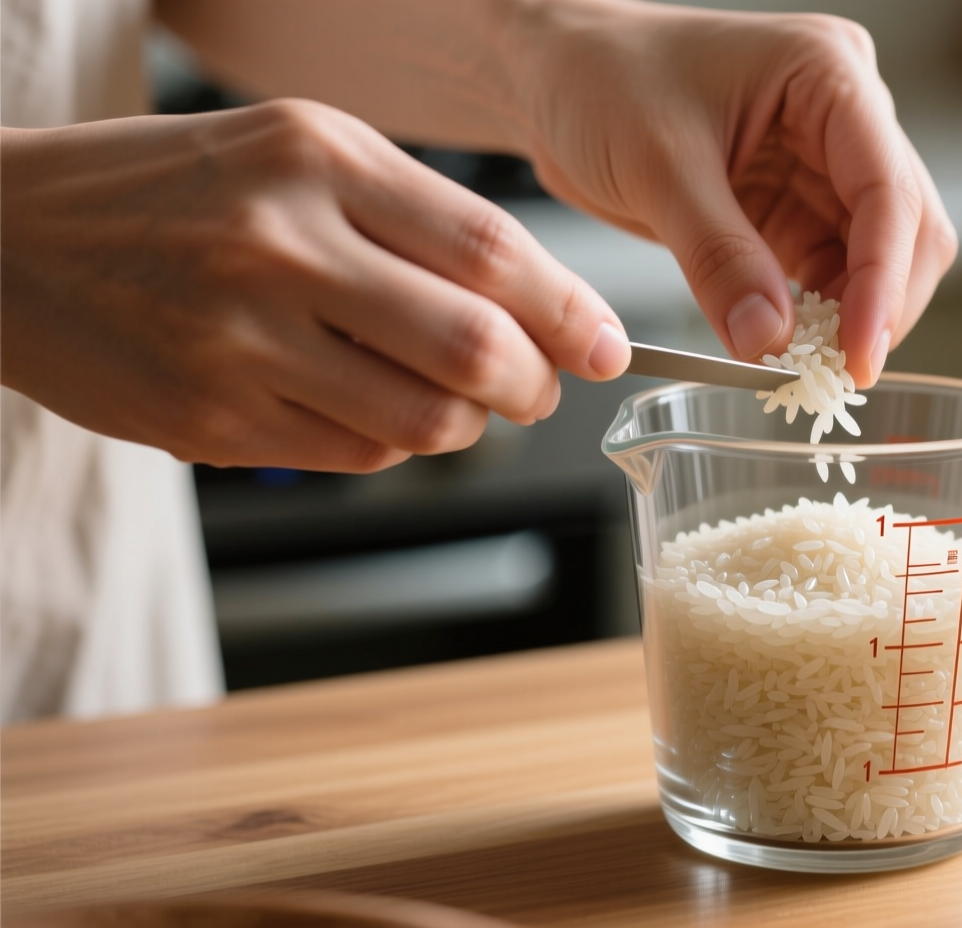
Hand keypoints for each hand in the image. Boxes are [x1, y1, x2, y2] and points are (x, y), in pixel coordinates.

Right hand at [0, 100, 629, 471]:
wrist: (4, 239)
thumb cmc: (168, 192)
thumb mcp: (291, 153)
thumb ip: (411, 216)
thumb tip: (537, 307)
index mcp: (316, 158)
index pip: (488, 248)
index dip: (567, 309)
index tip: (605, 343)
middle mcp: (280, 243)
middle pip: (472, 344)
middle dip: (533, 385)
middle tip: (538, 389)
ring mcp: (239, 337)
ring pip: (421, 418)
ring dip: (466, 427)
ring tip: (457, 406)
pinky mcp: (210, 416)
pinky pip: (354, 455)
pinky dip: (391, 445)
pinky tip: (372, 413)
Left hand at [508, 0, 957, 385]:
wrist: (556, 76)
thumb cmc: (600, 77)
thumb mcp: (657, 164)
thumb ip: (718, 256)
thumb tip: (771, 342)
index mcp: (829, 75)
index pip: (890, 189)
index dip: (885, 279)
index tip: (861, 353)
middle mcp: (844, 116)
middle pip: (907, 227)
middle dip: (880, 303)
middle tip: (838, 373)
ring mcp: (823, 164)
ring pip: (877, 258)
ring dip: (851, 317)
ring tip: (809, 366)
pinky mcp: (794, 207)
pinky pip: (829, 273)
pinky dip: (818, 318)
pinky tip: (790, 346)